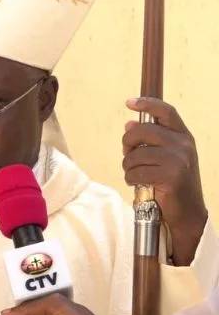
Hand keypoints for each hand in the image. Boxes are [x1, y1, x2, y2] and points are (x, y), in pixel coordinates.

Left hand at [123, 97, 206, 263]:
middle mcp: (183, 145)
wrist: (187, 212)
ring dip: (128, 166)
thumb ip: (149, 140)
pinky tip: (139, 184)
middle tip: (127, 154)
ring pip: (135, 154)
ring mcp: (179, 160)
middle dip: (127, 142)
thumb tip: (129, 124)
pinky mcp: (171, 176)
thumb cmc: (171, 182)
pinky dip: (131, 179)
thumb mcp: (164, 157)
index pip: (166, 111)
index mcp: (183, 136)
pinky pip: (136, 171)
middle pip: (143, 130)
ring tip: (136, 174)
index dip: (147, 104)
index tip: (129, 102)